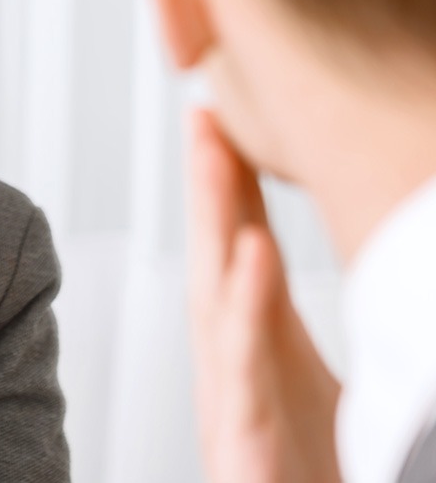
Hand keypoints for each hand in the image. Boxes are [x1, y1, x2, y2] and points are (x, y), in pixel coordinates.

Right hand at [188, 110, 339, 482]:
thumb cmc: (308, 477)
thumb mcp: (321, 395)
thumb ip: (315, 335)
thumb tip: (346, 269)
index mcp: (258, 348)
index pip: (238, 245)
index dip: (228, 181)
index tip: (223, 114)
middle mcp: (235, 364)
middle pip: (217, 253)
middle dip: (208, 179)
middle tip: (207, 108)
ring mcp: (231, 397)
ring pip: (216, 295)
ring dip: (212, 217)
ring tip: (213, 149)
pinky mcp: (241, 438)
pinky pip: (242, 364)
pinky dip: (243, 305)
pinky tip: (251, 250)